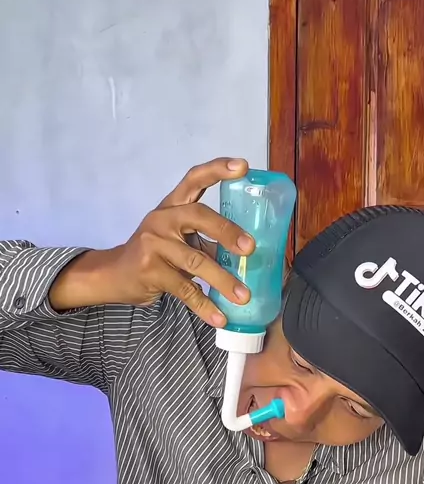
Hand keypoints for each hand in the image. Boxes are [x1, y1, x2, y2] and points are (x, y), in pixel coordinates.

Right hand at [49, 157, 254, 325]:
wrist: (113, 275)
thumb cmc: (154, 255)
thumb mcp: (178, 240)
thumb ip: (207, 241)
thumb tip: (247, 256)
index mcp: (172, 206)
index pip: (194, 179)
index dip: (218, 170)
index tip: (243, 167)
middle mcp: (162, 219)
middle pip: (198, 216)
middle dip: (227, 231)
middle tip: (250, 248)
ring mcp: (154, 244)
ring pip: (196, 261)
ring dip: (223, 281)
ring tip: (244, 296)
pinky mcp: (150, 270)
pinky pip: (185, 290)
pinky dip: (205, 305)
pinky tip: (219, 317)